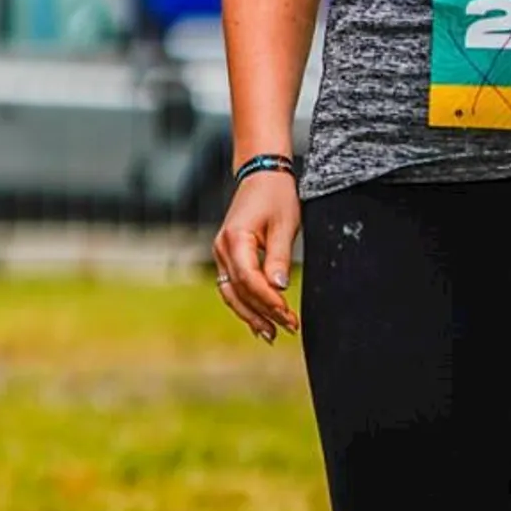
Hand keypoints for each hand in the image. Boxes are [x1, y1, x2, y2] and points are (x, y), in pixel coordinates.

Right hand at [213, 171, 301, 343]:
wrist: (261, 175)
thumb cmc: (276, 197)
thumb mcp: (284, 226)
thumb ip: (278, 258)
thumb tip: (279, 288)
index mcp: (235, 238)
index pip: (248, 279)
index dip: (269, 300)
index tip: (289, 315)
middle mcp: (221, 247)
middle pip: (237, 290)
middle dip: (261, 313)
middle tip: (288, 329)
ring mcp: (220, 251)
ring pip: (230, 291)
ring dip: (250, 314)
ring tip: (271, 334)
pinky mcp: (226, 254)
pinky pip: (230, 284)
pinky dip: (243, 303)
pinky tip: (258, 319)